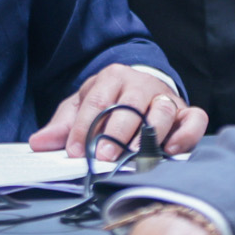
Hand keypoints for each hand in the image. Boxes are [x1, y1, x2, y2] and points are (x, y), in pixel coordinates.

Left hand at [30, 64, 207, 159]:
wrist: (142, 86)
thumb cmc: (109, 102)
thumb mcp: (82, 107)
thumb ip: (63, 126)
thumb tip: (39, 143)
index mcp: (112, 77)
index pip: (97, 101)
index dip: (85, 127)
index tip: (76, 151)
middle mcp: (141, 84)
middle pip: (131, 105)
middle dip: (116, 133)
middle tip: (105, 156)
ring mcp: (166, 97)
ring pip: (162, 110)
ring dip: (149, 135)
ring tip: (135, 156)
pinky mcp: (186, 111)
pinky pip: (195, 120)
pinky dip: (186, 134)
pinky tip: (171, 150)